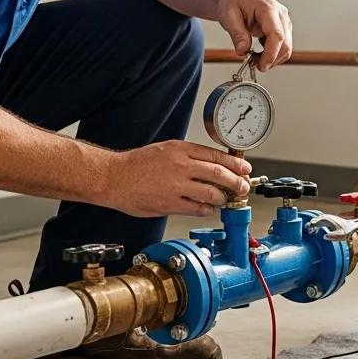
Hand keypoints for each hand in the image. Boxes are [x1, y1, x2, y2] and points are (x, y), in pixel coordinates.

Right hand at [106, 140, 252, 217]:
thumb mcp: (165, 149)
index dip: (234, 163)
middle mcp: (180, 166)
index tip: (244, 168)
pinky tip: (208, 208)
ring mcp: (175, 186)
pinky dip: (206, 209)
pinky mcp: (169, 203)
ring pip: (210, 193)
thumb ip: (188, 156)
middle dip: (235, 182)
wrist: (114, 177)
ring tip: (225, 199)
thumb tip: (212, 164)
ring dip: (222, 198)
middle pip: (218, 174)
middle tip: (243, 186)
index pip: (215, 155)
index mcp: (179, 149)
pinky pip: (196, 208)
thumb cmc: (137, 164)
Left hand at [216, 0, 291, 69]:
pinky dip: (271, 54)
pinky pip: (282, 46)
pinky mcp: (282, 27)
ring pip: (286, 48)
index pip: (277, 35)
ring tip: (253, 58)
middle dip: (271, 59)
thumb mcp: (228, 16)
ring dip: (272, 58)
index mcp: (268, 8)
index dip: (271, 54)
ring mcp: (283, 21)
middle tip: (254, 65)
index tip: (262, 66)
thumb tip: (243, 51)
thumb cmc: (232, 0)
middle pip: (285, 44)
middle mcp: (280, 14)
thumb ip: (237, 34)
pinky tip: (258, 52)